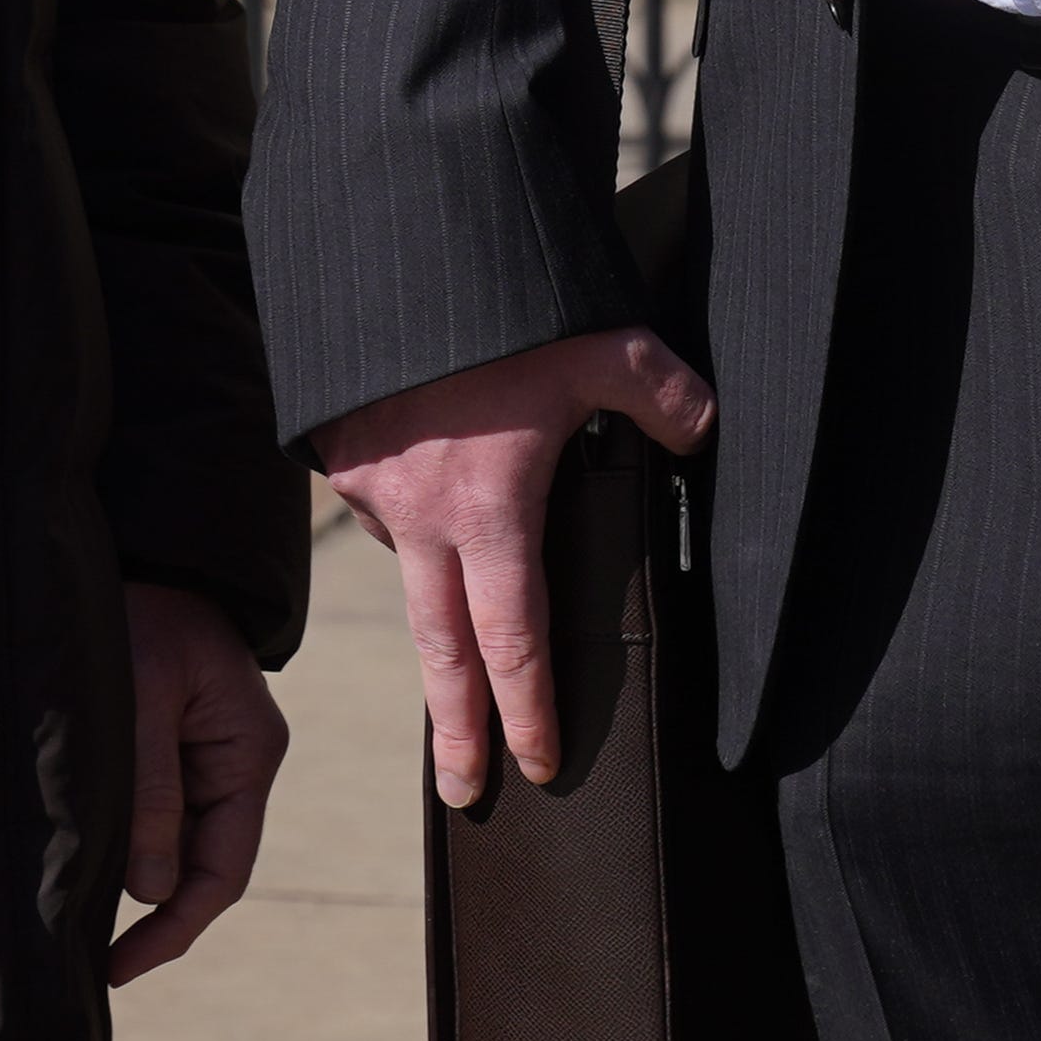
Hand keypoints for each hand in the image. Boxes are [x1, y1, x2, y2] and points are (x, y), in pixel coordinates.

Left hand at [108, 583, 289, 985]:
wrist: (144, 550)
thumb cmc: (141, 613)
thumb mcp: (140, 699)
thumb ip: (151, 792)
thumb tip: (151, 889)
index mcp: (248, 752)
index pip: (222, 870)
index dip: (174, 927)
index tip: (119, 965)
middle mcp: (239, 761)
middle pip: (202, 864)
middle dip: (154, 912)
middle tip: (89, 955)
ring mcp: (211, 754)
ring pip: (178, 843)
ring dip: (138, 877)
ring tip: (80, 916)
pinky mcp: (179, 743)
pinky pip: (162, 811)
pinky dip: (131, 842)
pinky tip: (92, 863)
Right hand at [308, 325, 714, 809]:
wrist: (389, 249)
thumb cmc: (499, 304)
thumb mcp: (600, 344)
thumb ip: (659, 394)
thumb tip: (703, 428)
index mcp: (489, 512)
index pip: (512, 642)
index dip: (527, 711)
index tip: (538, 762)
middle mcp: (421, 519)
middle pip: (440, 652)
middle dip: (456, 730)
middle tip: (465, 791)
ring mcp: (370, 490)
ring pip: (408, 570)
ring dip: (433, 605)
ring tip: (457, 624)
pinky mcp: (337, 454)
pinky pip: (377, 508)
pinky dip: (404, 520)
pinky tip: (426, 498)